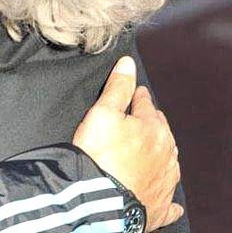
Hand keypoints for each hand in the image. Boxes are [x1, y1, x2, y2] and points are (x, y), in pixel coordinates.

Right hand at [73, 57, 181, 230]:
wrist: (99, 199)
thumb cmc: (99, 155)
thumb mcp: (102, 112)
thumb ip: (117, 87)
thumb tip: (128, 63)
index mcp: (154, 129)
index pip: (146, 106)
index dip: (138, 98)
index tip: (137, 93)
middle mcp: (165, 154)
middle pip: (160, 133)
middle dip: (152, 124)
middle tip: (141, 120)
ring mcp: (164, 181)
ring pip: (167, 162)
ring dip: (160, 155)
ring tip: (150, 151)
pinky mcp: (158, 204)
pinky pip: (168, 200)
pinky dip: (165, 194)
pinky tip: (168, 198)